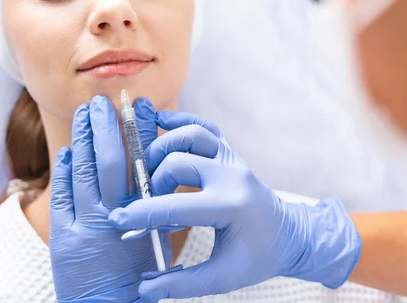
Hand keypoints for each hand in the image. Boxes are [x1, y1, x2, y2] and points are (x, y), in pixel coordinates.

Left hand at [50, 96, 171, 301]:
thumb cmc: (140, 277)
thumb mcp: (156, 239)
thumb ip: (153, 206)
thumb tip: (154, 171)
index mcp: (140, 213)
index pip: (137, 161)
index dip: (137, 132)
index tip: (138, 108)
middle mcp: (112, 214)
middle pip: (105, 160)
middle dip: (103, 127)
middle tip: (101, 103)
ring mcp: (84, 224)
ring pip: (80, 171)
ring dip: (82, 139)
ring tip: (84, 114)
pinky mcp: (64, 235)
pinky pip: (62, 195)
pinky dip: (64, 169)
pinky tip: (66, 151)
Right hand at [109, 111, 360, 301]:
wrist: (288, 235)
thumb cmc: (257, 257)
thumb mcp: (222, 277)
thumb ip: (181, 283)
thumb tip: (142, 288)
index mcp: (232, 207)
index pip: (177, 206)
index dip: (143, 214)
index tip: (118, 220)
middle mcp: (233, 176)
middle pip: (179, 164)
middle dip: (154, 185)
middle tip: (146, 205)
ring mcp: (233, 160)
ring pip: (193, 135)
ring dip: (164, 148)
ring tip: (149, 169)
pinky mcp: (230, 153)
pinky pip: (205, 127)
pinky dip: (182, 121)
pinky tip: (161, 120)